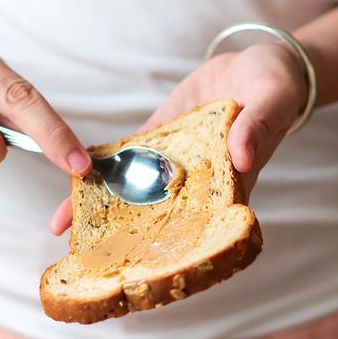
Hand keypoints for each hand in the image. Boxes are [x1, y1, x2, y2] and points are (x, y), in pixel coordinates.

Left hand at [49, 42, 306, 233]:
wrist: (260, 64)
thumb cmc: (277, 88)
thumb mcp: (273, 101)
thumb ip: (257, 128)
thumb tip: (241, 158)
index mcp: (228, 187)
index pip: (196, 228)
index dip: (167, 252)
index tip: (136, 273)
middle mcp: (197, 183)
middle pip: (155, 218)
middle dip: (118, 238)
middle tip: (80, 255)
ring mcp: (174, 163)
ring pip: (133, 191)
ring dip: (99, 206)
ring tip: (60, 224)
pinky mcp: (159, 139)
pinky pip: (127, 156)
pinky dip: (101, 167)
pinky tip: (73, 178)